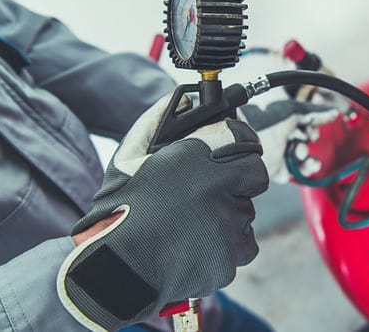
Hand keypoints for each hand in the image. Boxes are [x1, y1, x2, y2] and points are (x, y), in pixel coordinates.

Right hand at [57, 94, 268, 330]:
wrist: (114, 268)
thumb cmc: (118, 211)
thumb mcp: (130, 156)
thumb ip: (158, 121)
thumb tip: (184, 100)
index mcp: (197, 158)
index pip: (246, 141)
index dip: (242, 148)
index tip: (237, 156)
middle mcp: (218, 188)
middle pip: (253, 178)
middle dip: (238, 183)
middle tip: (209, 195)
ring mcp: (228, 224)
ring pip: (246, 213)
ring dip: (229, 217)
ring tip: (192, 225)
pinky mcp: (231, 256)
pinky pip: (243, 245)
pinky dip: (227, 247)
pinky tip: (198, 245)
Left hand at [239, 87, 339, 183]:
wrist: (251, 149)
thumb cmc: (265, 128)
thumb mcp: (291, 114)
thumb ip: (313, 115)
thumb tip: (332, 113)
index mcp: (281, 122)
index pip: (304, 121)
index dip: (316, 121)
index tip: (326, 118)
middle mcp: (280, 138)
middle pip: (306, 139)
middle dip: (311, 138)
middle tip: (309, 136)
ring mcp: (281, 155)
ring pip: (304, 156)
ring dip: (307, 154)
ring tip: (301, 153)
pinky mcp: (281, 170)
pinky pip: (300, 171)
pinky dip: (308, 168)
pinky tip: (311, 163)